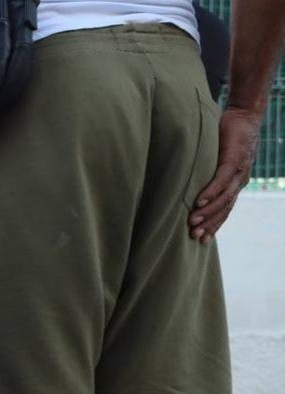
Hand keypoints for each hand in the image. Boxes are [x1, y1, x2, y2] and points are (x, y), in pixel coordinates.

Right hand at [190, 107, 261, 243]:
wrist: (245, 115)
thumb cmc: (227, 136)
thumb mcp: (217, 159)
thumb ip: (208, 172)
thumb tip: (188, 184)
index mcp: (235, 183)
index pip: (226, 209)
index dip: (215, 224)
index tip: (202, 239)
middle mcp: (239, 180)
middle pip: (225, 208)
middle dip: (209, 224)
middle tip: (194, 236)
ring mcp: (238, 170)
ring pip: (224, 197)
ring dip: (208, 211)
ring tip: (192, 222)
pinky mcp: (233, 158)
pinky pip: (221, 179)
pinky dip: (210, 191)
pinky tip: (199, 202)